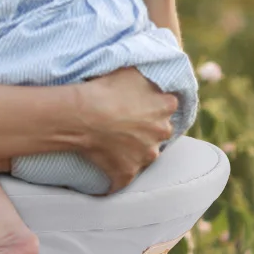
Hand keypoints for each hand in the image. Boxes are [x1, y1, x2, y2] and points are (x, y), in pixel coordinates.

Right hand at [77, 68, 178, 192]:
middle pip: (159, 132)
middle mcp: (161, 131)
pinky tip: (105, 183)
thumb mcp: (131, 69)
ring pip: (145, 155)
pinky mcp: (127, 172)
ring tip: (113, 146)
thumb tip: (152, 76)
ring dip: (134, 152)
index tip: (142, 105)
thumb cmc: (106, 88)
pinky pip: (122, 181)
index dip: (155, 106)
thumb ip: (147, 75)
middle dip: (148, 130)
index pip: (169, 106)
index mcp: (165, 105)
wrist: (84, 114)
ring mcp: (146, 154)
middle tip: (126, 124)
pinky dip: (114, 182)